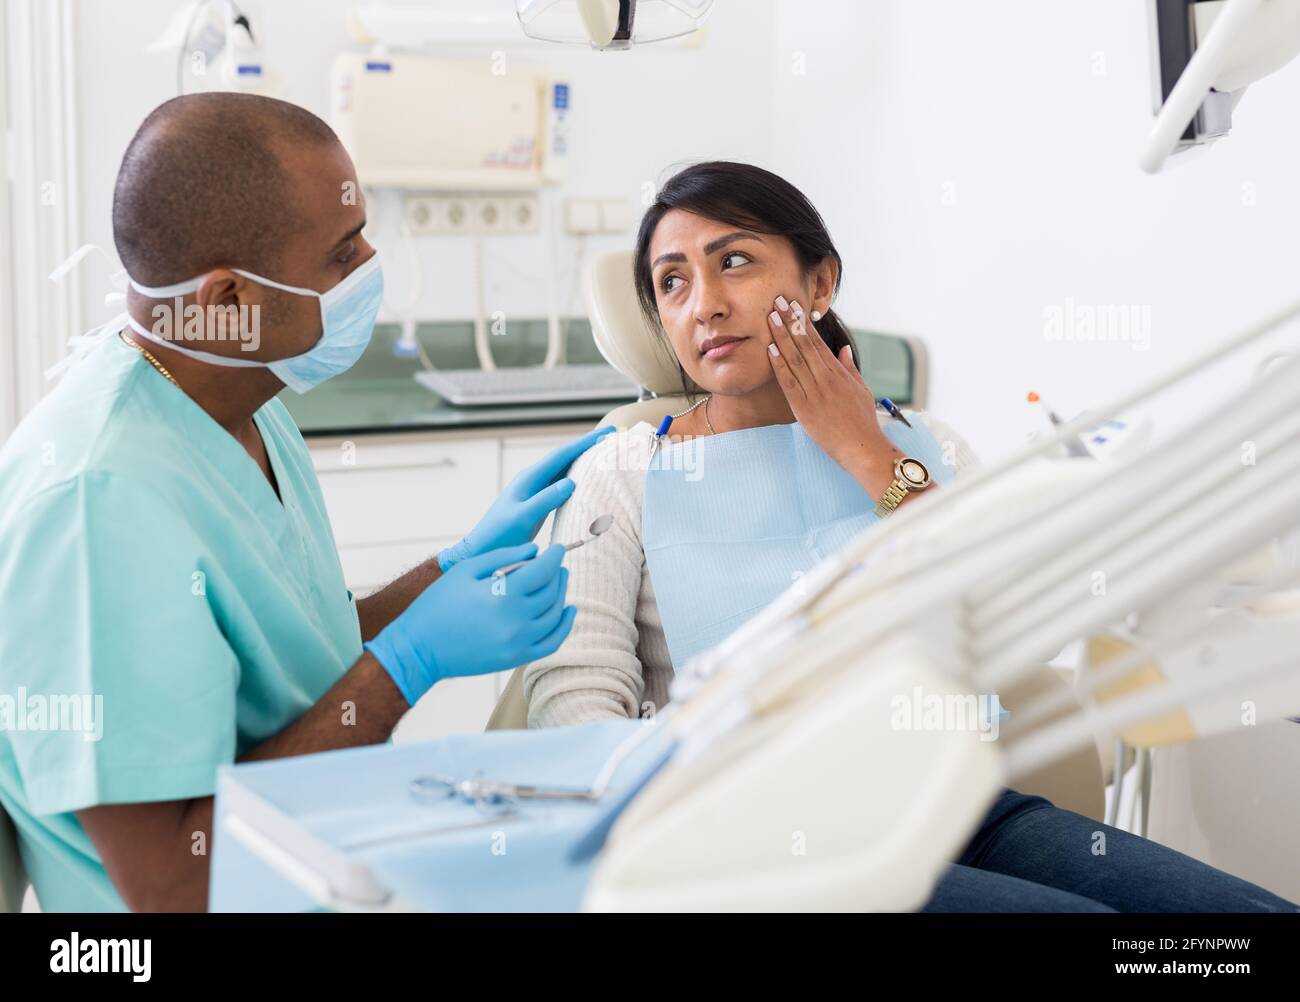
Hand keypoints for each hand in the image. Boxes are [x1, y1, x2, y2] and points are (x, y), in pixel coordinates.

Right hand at [365, 543, 575, 704]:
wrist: (419, 648)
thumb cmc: (438, 604)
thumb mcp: (467, 571)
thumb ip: (504, 556)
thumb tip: (536, 550)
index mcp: (503, 595)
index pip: (543, 571)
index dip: (555, 557)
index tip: (557, 549)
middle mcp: (516, 621)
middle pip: (551, 592)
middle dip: (557, 573)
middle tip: (556, 563)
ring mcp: (518, 643)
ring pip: (555, 615)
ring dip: (561, 594)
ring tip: (559, 581)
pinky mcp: (516, 659)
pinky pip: (551, 642)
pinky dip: (564, 626)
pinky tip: (567, 611)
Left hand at [438, 425, 615, 570]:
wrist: (482, 549)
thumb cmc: (499, 535)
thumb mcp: (523, 517)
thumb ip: (545, 500)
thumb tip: (571, 482)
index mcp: (529, 479)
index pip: (561, 456)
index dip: (585, 443)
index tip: (606, 433)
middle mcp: (532, 480)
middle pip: (564, 458)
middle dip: (587, 446)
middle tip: (611, 437)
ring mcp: (534, 491)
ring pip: (563, 470)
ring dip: (583, 460)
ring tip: (603, 453)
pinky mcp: (537, 503)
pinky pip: (561, 484)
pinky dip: (576, 477)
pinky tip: (586, 480)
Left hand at [765, 296, 901, 490]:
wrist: (862, 447)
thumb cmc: (862, 422)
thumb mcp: (861, 390)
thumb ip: (849, 368)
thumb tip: (842, 348)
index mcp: (838, 372)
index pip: (817, 341)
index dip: (803, 322)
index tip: (794, 306)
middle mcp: (826, 377)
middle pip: (804, 343)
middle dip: (790, 320)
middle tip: (778, 300)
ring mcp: (815, 391)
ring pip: (795, 358)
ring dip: (781, 336)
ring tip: (771, 316)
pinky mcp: (805, 407)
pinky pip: (789, 381)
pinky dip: (779, 364)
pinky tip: (770, 348)